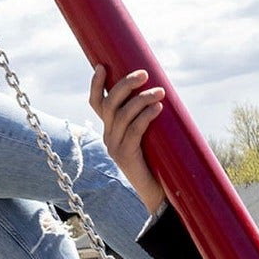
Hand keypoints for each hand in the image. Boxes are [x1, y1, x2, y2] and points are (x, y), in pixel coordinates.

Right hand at [88, 64, 165, 211]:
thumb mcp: (150, 134)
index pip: (97, 103)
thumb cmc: (159, 160)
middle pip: (109, 104)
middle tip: (144, 73)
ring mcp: (114, 146)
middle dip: (125, 85)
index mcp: (110, 129)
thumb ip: (148, 117)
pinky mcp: (125, 156)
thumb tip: (162, 90)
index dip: (96, 85)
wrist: (159, 193)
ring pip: (122, 114)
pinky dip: (145, 116)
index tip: (102, 66)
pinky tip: (157, 108)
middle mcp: (108, 136)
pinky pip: (134, 130)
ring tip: (160, 91)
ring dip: (142, 99)